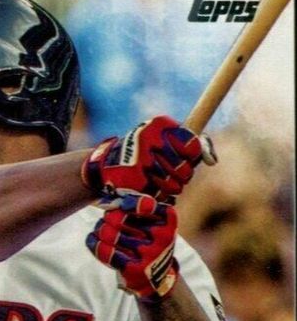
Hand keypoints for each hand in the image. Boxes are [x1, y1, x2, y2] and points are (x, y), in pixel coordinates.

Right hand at [82, 115, 216, 200]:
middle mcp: (150, 137)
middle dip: (182, 176)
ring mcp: (140, 158)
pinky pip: (159, 194)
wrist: (107, 165)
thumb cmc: (146, 153)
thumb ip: (196, 146)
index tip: (184, 158)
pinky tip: (150, 188)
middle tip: (171, 173)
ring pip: (174, 184)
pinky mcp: (133, 178)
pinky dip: (158, 195)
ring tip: (160, 182)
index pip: (192, 146)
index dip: (191, 158)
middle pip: (185, 168)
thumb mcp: (169, 142)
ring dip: (171, 188)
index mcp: (161, 124)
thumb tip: (212, 161)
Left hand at [86, 194, 178, 300]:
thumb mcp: (156, 225)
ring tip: (101, 230)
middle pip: (119, 219)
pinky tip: (92, 238)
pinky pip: (106, 252)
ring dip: (100, 229)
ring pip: (109, 234)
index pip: (148, 206)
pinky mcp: (133, 269)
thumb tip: (109, 202)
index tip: (122, 204)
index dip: (131, 203)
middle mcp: (161, 239)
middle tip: (108, 218)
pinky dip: (94, 243)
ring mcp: (148, 255)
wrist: (156, 278)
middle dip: (108, 217)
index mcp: (168, 224)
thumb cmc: (150, 244)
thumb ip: (138, 210)